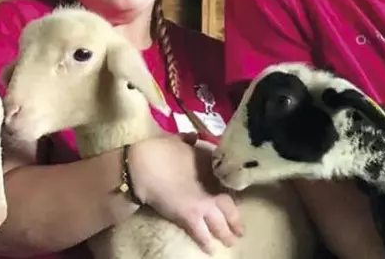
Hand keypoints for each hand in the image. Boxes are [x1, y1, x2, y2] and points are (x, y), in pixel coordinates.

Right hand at [128, 134, 242, 254]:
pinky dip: (206, 242)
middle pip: (229, 204)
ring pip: (220, 222)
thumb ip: (187, 139)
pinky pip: (202, 233)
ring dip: (227, 233)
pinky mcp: (190, 216)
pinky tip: (210, 250)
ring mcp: (202, 202)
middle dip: (236, 218)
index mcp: (209, 164)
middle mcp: (211, 184)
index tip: (233, 194)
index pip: (225, 175)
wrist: (142, 165)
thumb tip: (193, 137)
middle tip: (241, 229)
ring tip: (230, 241)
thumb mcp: (175, 139)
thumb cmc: (157, 149)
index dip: (231, 186)